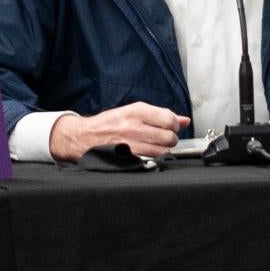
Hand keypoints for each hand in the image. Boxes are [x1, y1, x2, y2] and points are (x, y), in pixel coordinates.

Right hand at [49, 102, 189, 163]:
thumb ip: (160, 115)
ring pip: (162, 150)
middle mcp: (133, 126)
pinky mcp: (127, 157)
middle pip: (168, 136)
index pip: (169, 119)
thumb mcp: (134, 112)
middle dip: (170, 138)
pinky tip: (149, 153)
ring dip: (163, 149)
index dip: (174, 124)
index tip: (171, 126)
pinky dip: (154, 158)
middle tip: (164, 137)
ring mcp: (130, 143)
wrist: (85, 136)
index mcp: (136, 111)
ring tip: (156, 145)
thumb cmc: (110, 123)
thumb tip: (184, 120)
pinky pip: (151, 160)